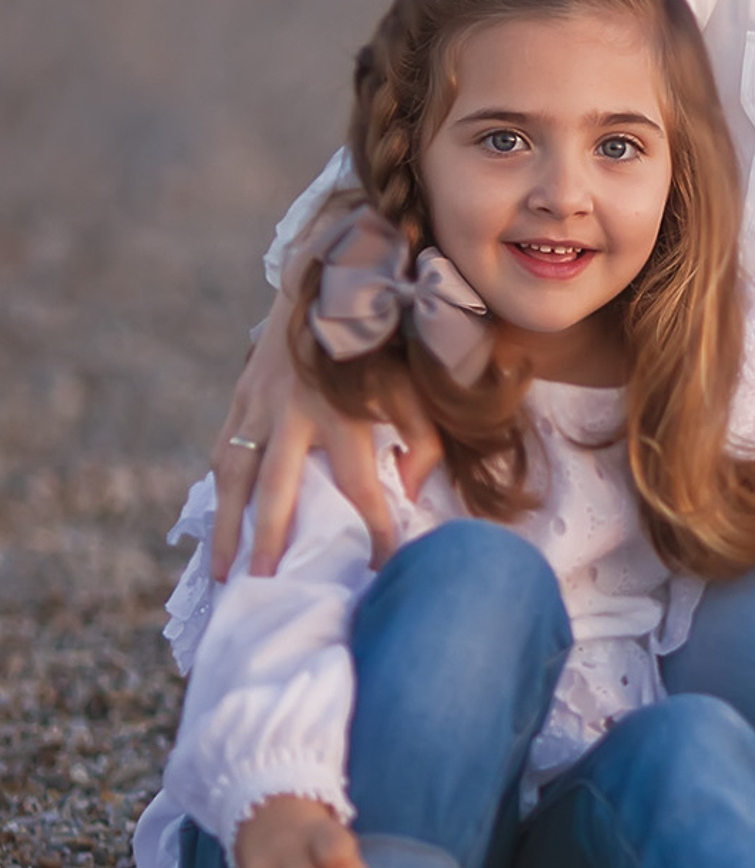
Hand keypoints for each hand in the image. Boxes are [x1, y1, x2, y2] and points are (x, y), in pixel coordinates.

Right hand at [210, 291, 441, 581]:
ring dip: (228, 527)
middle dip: (273, 538)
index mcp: (345, 407)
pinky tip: (218, 529)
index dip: (373, 526)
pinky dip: (220, 494)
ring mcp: (259, 405)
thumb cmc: (382, 343)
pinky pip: (223, 455)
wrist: (329, 282)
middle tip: (268, 584)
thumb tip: (408, 494)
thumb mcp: (414, 384)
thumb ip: (422, 438)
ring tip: (226, 575)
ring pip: (235, 477)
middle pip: (280, 487)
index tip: (381, 563)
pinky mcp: (239, 399)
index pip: (359, 483)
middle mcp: (295, 410)